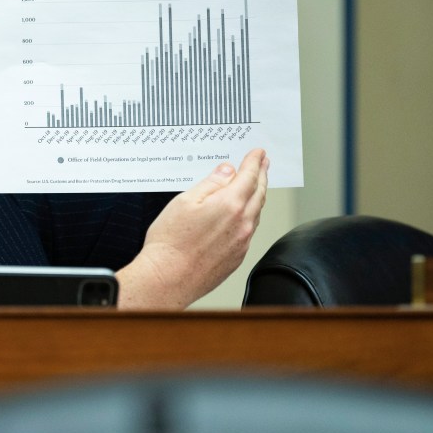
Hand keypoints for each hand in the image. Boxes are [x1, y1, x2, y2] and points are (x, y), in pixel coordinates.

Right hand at [116, 148, 268, 308]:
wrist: (168, 279)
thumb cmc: (170, 242)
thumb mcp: (185, 201)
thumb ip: (210, 184)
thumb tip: (226, 171)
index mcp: (230, 205)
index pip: (249, 176)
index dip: (254, 162)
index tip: (258, 153)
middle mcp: (242, 223)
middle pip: (259, 193)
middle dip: (262, 175)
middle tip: (264, 164)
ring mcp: (242, 242)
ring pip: (256, 212)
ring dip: (258, 195)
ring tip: (255, 185)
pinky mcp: (237, 257)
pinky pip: (249, 230)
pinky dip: (250, 215)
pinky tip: (241, 214)